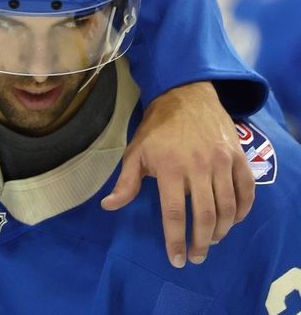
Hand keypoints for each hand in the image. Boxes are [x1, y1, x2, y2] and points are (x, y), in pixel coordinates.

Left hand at [100, 81, 253, 267]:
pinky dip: (243, 210)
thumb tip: (109, 206)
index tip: (177, 259)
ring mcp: (222, 162)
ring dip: (222, 230)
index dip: (175, 240)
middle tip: (197, 256)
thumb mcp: (135, 152)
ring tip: (212, 241)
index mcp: (170, 168)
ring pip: (228, 207)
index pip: (174, 213)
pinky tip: (234, 221)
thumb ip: (126, 183)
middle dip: (201, 242)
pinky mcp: (239, 158)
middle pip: (205, 216)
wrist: (186, 96)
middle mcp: (199, 167)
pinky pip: (246, 191)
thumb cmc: (157, 128)